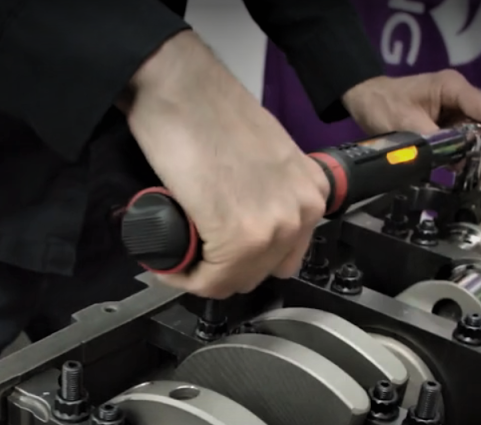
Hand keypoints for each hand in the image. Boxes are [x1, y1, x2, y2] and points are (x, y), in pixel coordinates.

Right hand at [121, 31, 327, 298]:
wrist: (181, 86)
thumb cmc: (209, 110)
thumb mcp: (263, 156)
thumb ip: (268, 188)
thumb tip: (243, 214)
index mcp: (311, 191)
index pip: (283, 254)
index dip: (244, 261)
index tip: (215, 253)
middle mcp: (302, 210)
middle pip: (261, 271)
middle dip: (224, 268)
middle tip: (193, 254)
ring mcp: (274, 226)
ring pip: (236, 280)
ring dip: (203, 274)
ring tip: (179, 257)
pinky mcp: (240, 236)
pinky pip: (211, 281)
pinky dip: (185, 278)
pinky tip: (168, 264)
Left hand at [341, 71, 480, 179]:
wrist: (367, 98)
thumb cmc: (383, 106)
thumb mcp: (405, 125)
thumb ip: (436, 143)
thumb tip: (461, 164)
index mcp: (453, 88)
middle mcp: (463, 95)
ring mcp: (462, 107)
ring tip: (478, 175)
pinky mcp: (457, 120)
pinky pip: (478, 135)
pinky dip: (478, 152)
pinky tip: (469, 168)